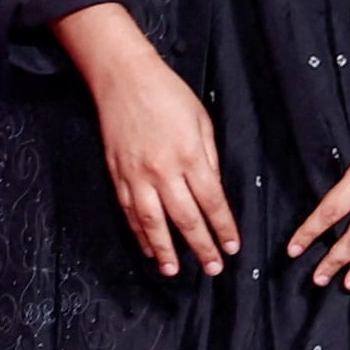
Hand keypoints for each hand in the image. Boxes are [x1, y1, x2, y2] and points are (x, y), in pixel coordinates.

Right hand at [57, 7, 235, 277]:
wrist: (124, 79)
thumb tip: (213, 191)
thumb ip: (208, 159)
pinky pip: (129, 211)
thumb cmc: (168, 95)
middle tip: (213, 269)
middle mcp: (163, 170)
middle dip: (201, 247)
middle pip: (185, 218)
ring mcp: (136, 175)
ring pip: (152, 222)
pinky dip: (138, 232)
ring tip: (173, 270)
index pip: (212, 202)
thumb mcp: (202, 121)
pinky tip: (148, 247)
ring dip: (164, 249)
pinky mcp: (117, 174)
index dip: (223, 228)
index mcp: (190, 155)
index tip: (232, 247)